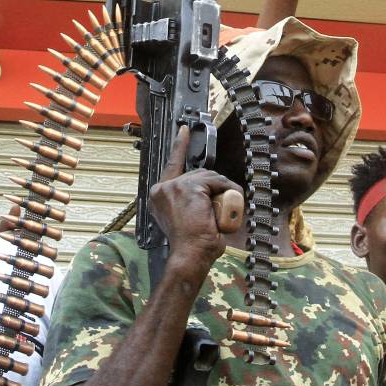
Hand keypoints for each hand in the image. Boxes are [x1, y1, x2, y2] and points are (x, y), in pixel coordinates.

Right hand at [149, 128, 243, 277]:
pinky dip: (227, 191)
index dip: (179, 146)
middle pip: (196, 174)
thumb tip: (207, 194)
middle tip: (217, 207)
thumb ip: (187, 202)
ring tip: (219, 212)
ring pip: (208, 177)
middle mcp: (161, 188)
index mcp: (158, 196)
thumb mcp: (185, 218)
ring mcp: (174, 186)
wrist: (189, 255)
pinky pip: (216, 181)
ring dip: (221, 190)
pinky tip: (224, 206)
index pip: (171, 165)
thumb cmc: (190, 244)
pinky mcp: (189, 187)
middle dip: (213, 185)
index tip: (183, 130)